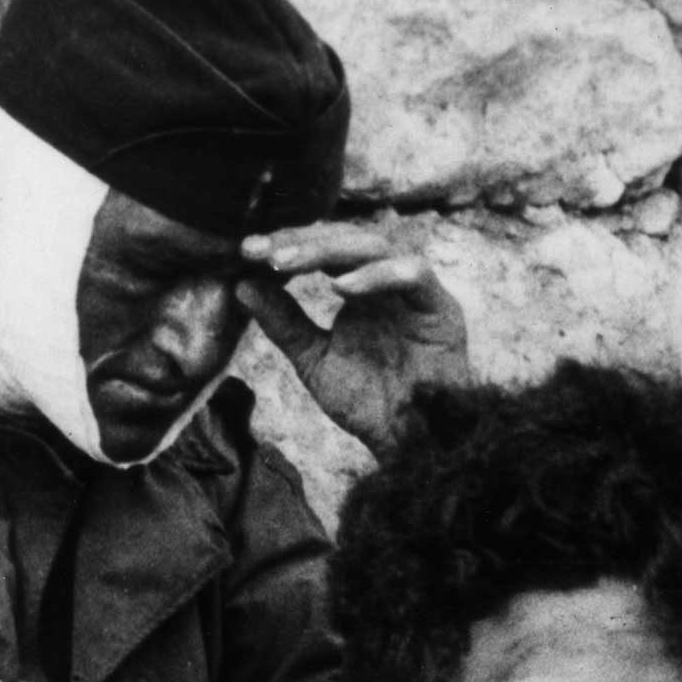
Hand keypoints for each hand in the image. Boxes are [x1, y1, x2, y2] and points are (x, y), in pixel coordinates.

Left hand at [237, 219, 470, 452]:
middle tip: (260, 251)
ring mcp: (415, 291)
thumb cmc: (369, 404)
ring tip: (287, 262)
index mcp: (360, 287)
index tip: (245, 251)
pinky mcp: (441, 307)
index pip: (322, 249)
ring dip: (328, 250)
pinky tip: (341, 287)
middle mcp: (387, 281)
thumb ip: (284, 322)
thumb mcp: (314, 359)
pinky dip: (377, 274)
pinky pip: (413, 273)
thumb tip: (240, 284)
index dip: (285, 244)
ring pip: (375, 246)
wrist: (409, 443)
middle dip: (300, 242)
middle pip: (344, 239)